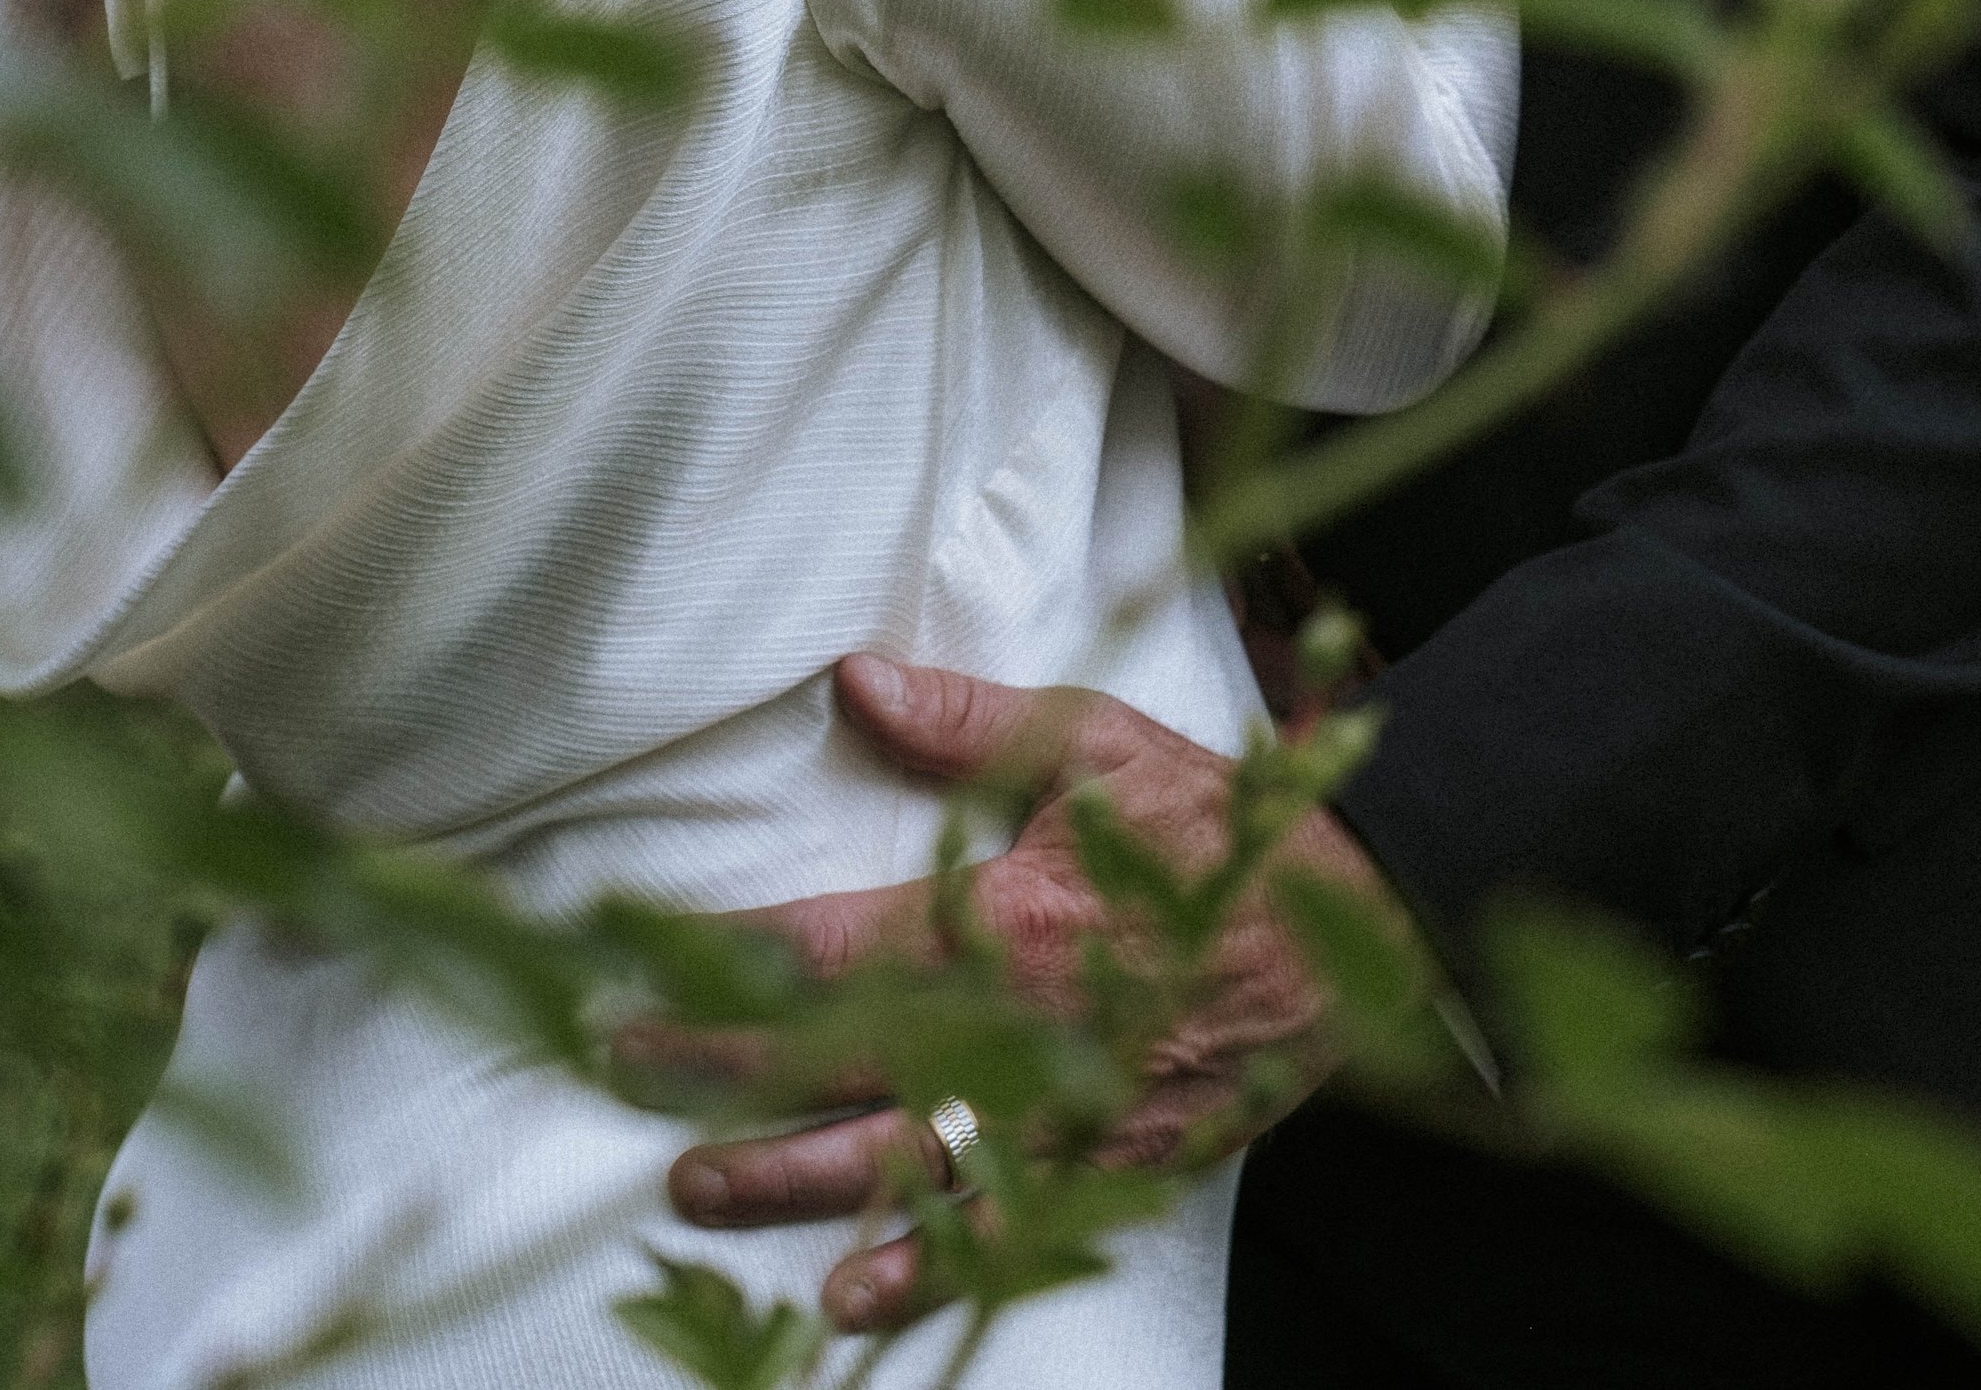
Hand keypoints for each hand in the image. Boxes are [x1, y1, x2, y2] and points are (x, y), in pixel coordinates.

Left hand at [662, 652, 1402, 1336]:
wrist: (1357, 927)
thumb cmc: (1219, 826)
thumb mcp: (1097, 743)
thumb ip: (969, 723)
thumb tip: (854, 682)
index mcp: (1002, 921)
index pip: (821, 949)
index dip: (717, 966)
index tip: (630, 968)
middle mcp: (1016, 1031)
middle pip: (834, 1066)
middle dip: (720, 1076)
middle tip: (623, 1076)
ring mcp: (1061, 1112)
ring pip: (898, 1163)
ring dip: (789, 1180)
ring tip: (696, 1185)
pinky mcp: (1108, 1163)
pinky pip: (999, 1229)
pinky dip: (923, 1267)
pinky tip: (852, 1298)